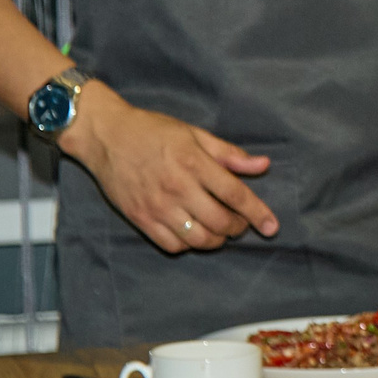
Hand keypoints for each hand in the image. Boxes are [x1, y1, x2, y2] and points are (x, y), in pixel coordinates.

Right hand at [59, 89, 275, 254]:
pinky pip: (171, 245)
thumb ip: (229, 153)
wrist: (106, 136)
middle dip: (238, 228)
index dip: (257, 213)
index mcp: (194, 163)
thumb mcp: (194, 134)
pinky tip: (194, 234)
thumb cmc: (153, 131)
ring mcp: (157, 206)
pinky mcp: (140, 219)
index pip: (235, 195)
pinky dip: (189, 245)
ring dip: (216, 240)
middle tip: (241, 223)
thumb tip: (263, 165)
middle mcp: (177, 188)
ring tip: (221, 231)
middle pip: (220, 222)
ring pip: (198, 239)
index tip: (272, 226)